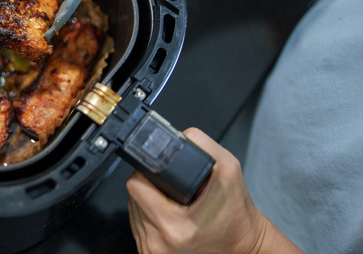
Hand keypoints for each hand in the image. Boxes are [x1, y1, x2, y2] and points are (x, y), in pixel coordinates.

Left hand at [125, 127, 303, 253]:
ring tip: (173, 200)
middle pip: (132, 196)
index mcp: (174, 225)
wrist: (243, 244)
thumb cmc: (236, 212)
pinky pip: (138, 223)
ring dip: (148, 199)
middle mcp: (159, 242)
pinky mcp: (150, 252)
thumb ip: (201, 144)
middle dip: (150, 186)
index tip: (161, 174)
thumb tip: (179, 135)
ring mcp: (153, 250)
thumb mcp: (228, 168)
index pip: (136, 186)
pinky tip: (169, 211)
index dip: (146, 173)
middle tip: (173, 188)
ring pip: (132, 209)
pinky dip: (149, 213)